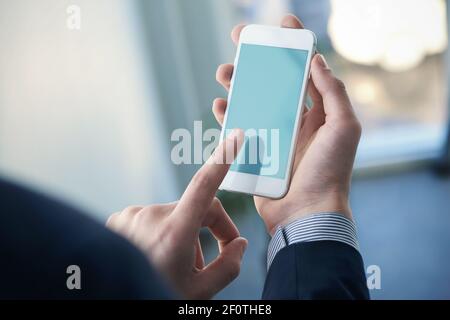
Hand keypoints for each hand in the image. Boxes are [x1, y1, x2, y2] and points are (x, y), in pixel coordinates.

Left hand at [106, 130, 246, 298]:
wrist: (110, 297)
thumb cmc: (155, 295)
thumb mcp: (201, 292)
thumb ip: (229, 266)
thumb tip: (238, 244)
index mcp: (174, 232)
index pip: (204, 185)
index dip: (223, 160)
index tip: (235, 138)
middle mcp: (151, 216)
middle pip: (196, 210)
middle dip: (208, 233)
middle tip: (206, 264)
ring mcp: (132, 216)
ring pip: (173, 216)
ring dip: (182, 236)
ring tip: (173, 266)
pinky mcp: (119, 219)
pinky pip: (151, 219)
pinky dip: (159, 234)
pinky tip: (152, 257)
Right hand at [213, 15, 361, 234]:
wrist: (307, 213)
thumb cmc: (330, 172)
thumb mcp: (344, 127)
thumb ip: (333, 93)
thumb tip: (318, 61)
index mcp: (316, 113)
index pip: (304, 71)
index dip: (293, 46)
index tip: (280, 23)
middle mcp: (294, 120)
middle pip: (271, 82)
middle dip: (256, 61)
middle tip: (239, 42)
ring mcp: (272, 136)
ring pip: (251, 102)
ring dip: (237, 85)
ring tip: (223, 74)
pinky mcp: (255, 152)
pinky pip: (238, 128)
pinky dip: (228, 116)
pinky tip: (220, 106)